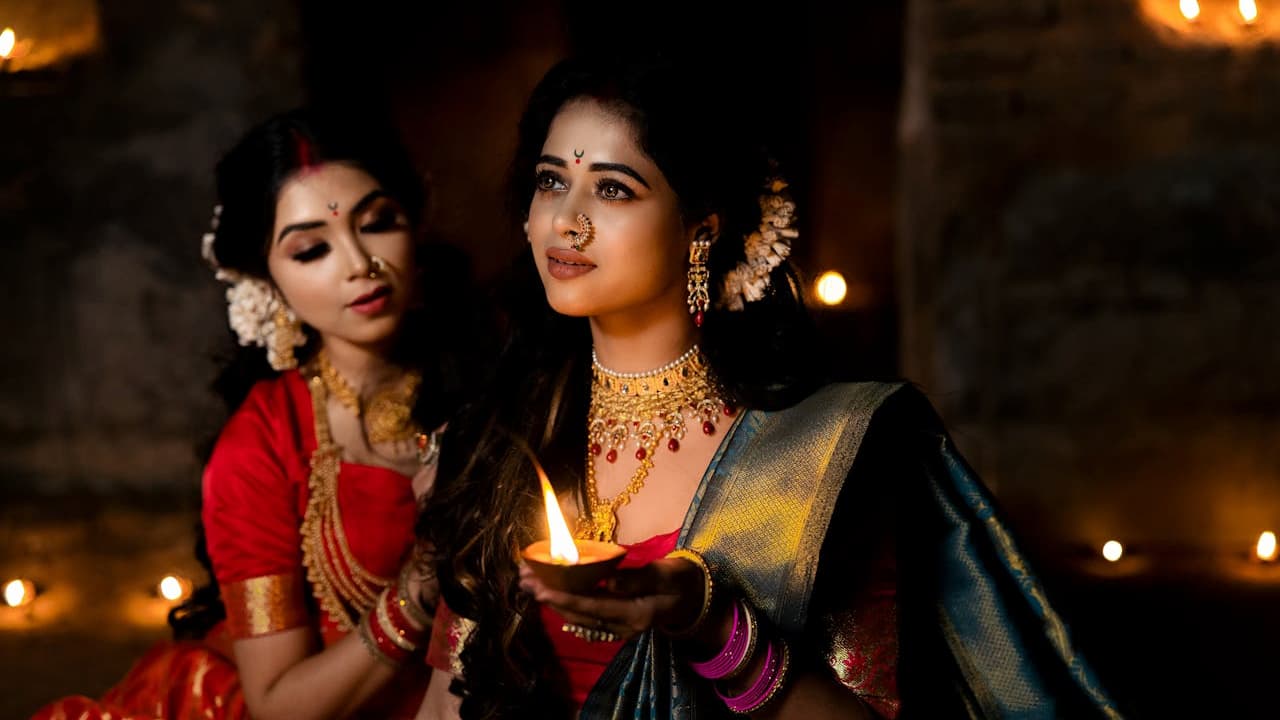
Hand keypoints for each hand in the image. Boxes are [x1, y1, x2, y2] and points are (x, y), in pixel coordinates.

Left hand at [518, 556, 705, 641]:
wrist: (696, 598)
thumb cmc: (682, 581)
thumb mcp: (666, 574)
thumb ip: (637, 578)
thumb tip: (608, 580)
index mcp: (636, 614)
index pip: (594, 607)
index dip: (566, 598)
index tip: (541, 588)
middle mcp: (624, 626)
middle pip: (580, 615)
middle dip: (550, 598)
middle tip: (525, 580)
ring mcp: (619, 627)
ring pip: (579, 617)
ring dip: (553, 601)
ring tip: (529, 584)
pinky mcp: (616, 622)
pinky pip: (586, 616)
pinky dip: (566, 603)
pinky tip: (549, 595)